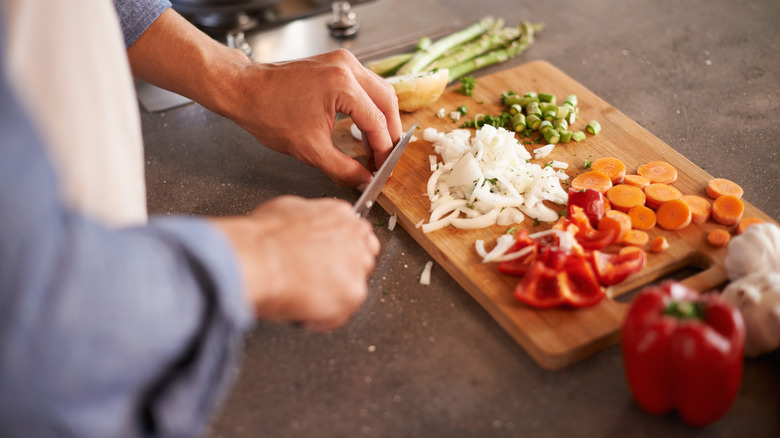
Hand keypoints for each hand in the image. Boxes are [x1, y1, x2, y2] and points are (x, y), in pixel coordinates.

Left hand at [127, 10, 399, 188]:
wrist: (245, 91)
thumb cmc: (268, 114)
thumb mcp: (309, 149)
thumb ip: (343, 169)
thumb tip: (364, 180)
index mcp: (342, 85)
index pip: (377, 122)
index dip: (383, 149)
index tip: (382, 168)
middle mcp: (347, 67)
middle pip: (387, 101)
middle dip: (390, 132)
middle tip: (385, 157)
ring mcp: (342, 61)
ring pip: (379, 90)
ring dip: (381, 118)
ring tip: (376, 145)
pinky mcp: (336, 62)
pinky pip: (365, 85)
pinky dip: (370, 106)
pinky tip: (364, 127)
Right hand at [211, 196, 378, 330]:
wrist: (258, 259)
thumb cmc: (263, 238)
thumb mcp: (286, 209)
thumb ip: (307, 219)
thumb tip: (302, 228)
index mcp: (340, 215)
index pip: (356, 235)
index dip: (339, 252)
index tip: (326, 261)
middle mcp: (355, 238)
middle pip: (362, 260)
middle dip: (341, 273)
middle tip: (315, 281)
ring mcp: (357, 266)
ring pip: (352, 288)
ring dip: (332, 296)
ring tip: (304, 297)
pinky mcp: (353, 294)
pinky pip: (340, 314)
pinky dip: (321, 319)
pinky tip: (302, 311)